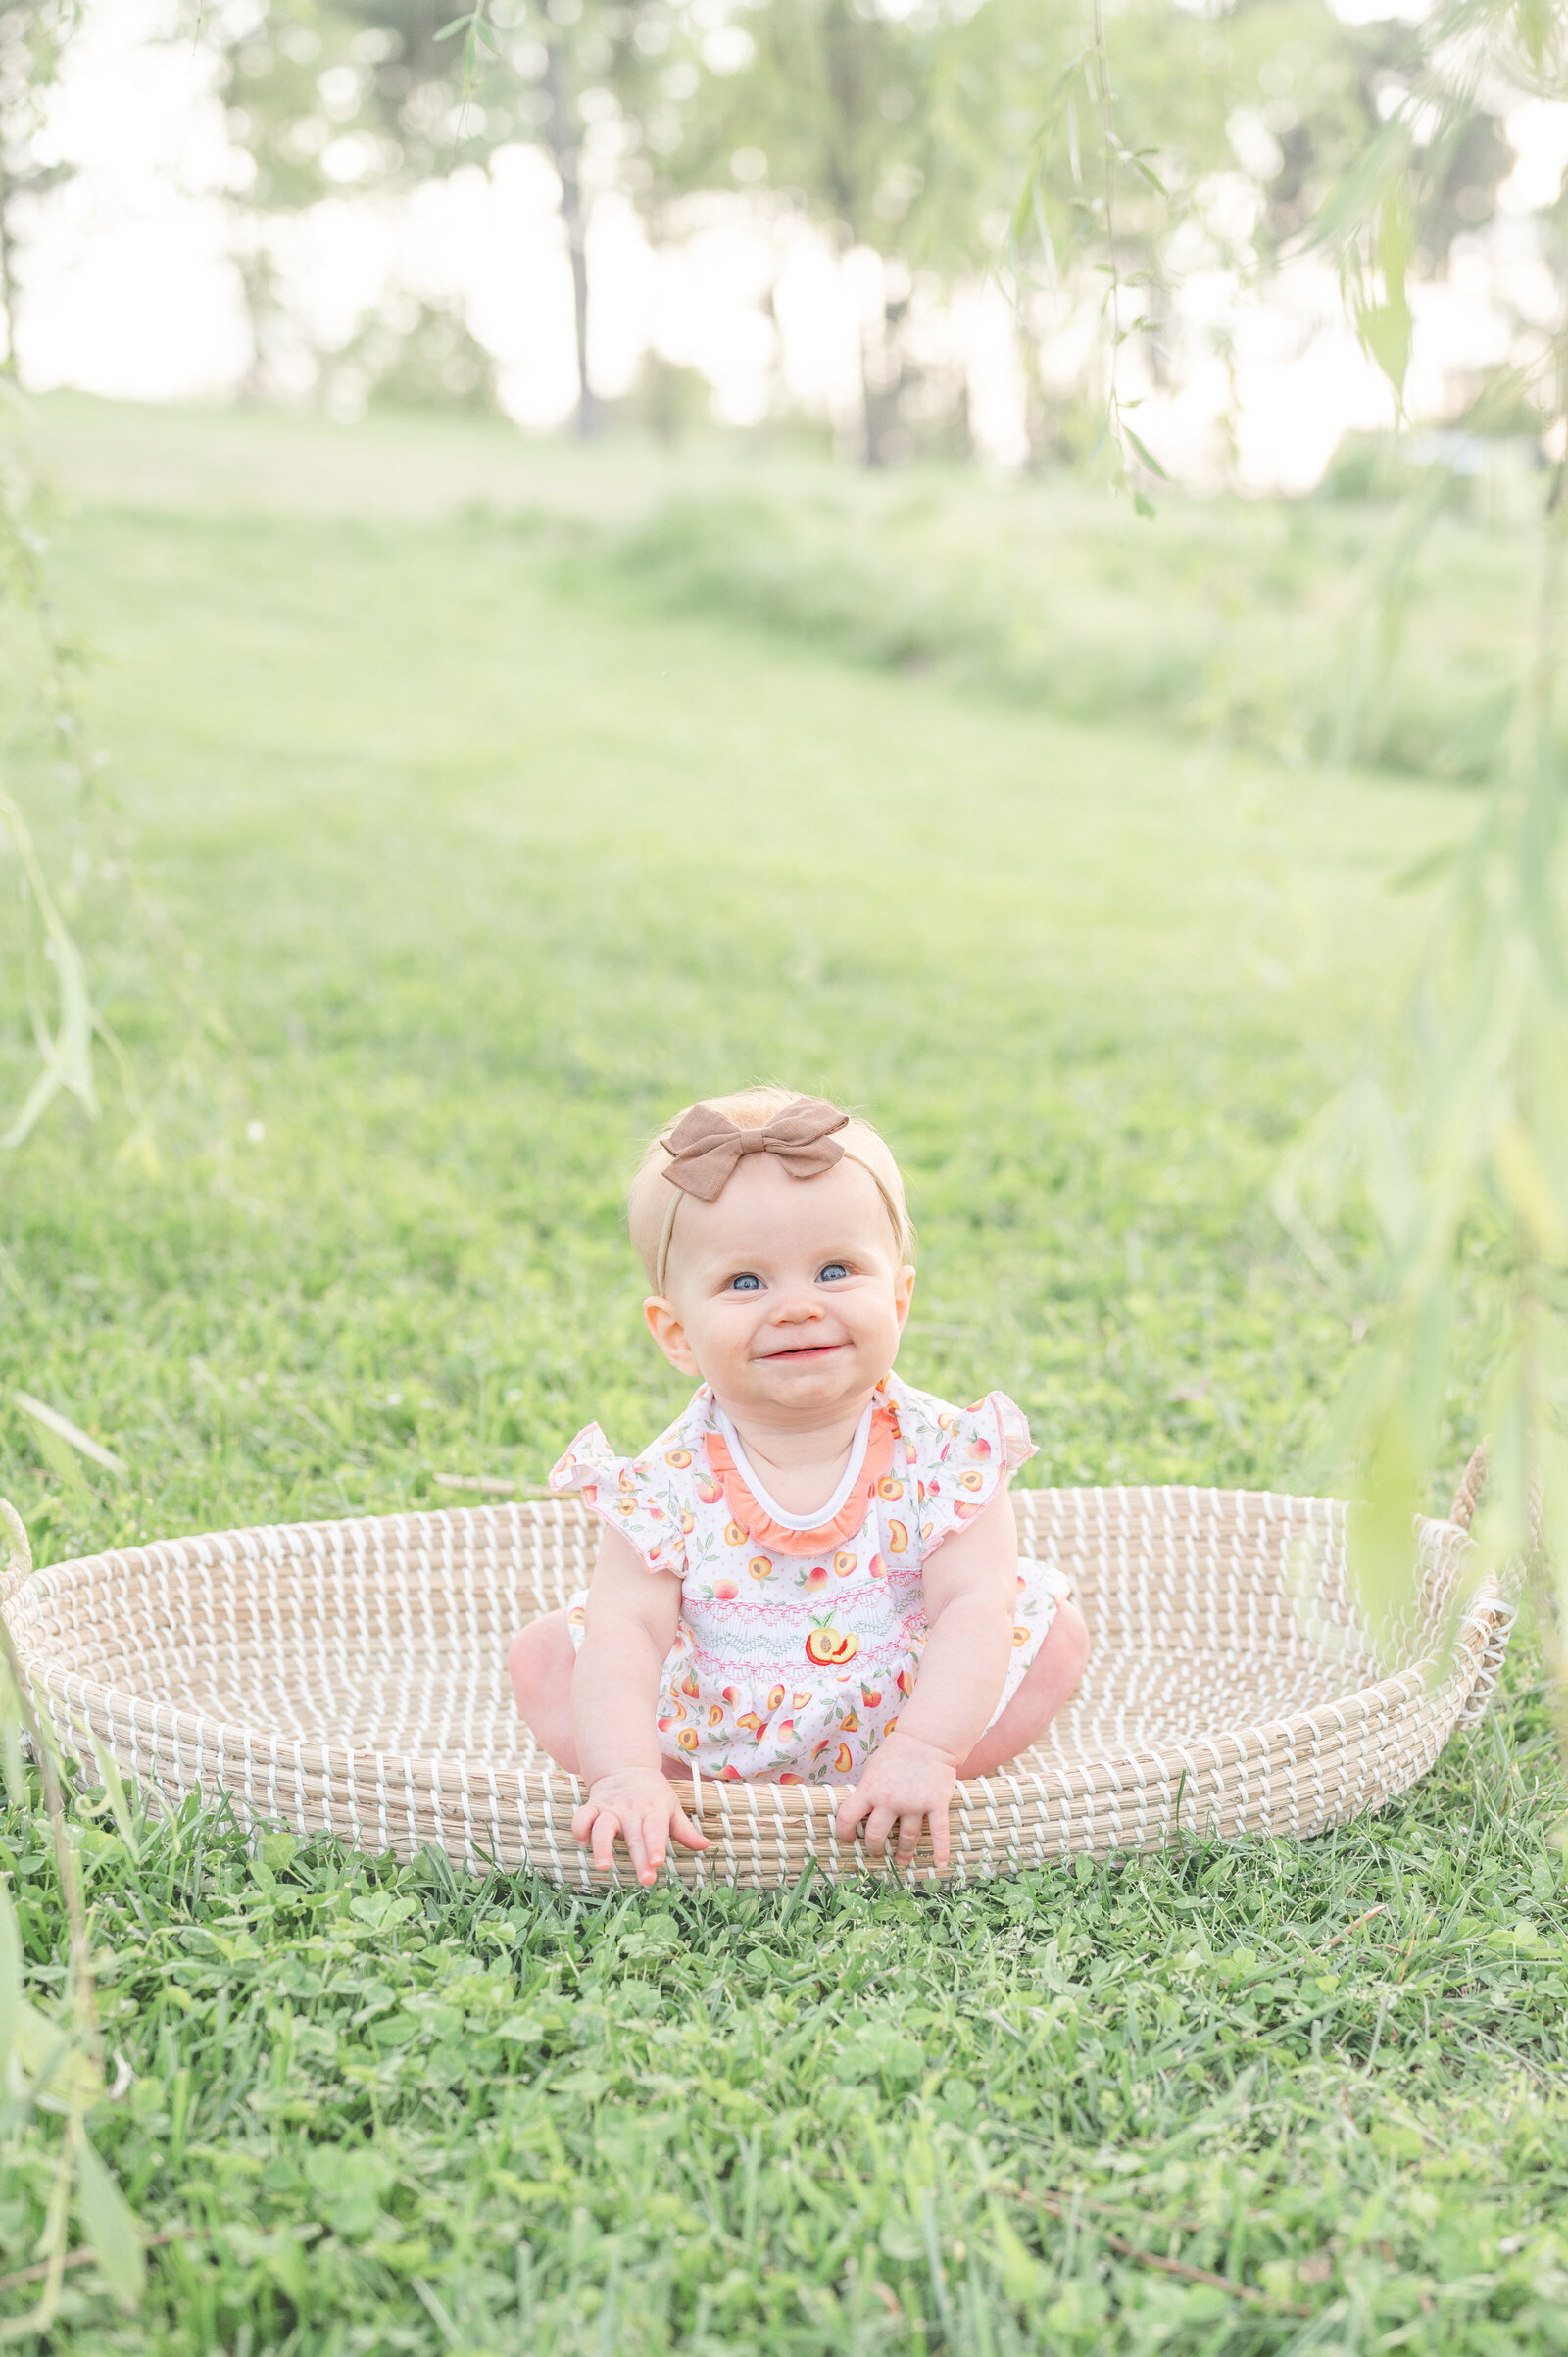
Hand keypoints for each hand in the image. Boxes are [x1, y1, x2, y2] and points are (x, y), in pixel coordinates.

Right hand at [572, 1771, 709, 1886]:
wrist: (626, 1766)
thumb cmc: (654, 1794)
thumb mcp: (672, 1807)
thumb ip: (685, 1830)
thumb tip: (705, 1846)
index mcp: (654, 1810)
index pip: (656, 1829)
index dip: (656, 1845)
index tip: (658, 1863)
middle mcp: (632, 1810)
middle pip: (635, 1836)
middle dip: (639, 1858)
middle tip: (645, 1880)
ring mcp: (611, 1808)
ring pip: (603, 1826)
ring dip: (602, 1846)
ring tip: (604, 1867)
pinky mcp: (593, 1807)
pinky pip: (582, 1816)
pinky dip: (580, 1828)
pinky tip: (583, 1843)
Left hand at [835, 1732, 957, 1871]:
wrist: (927, 1740)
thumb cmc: (897, 1752)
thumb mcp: (873, 1769)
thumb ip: (867, 1790)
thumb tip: (859, 1810)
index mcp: (870, 1789)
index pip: (847, 1817)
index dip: (844, 1832)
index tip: (848, 1839)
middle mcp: (890, 1800)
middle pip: (876, 1835)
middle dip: (875, 1848)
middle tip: (877, 1851)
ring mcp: (914, 1804)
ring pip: (906, 1838)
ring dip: (904, 1852)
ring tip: (902, 1860)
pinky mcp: (935, 1804)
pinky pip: (938, 1832)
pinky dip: (940, 1850)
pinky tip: (940, 1863)